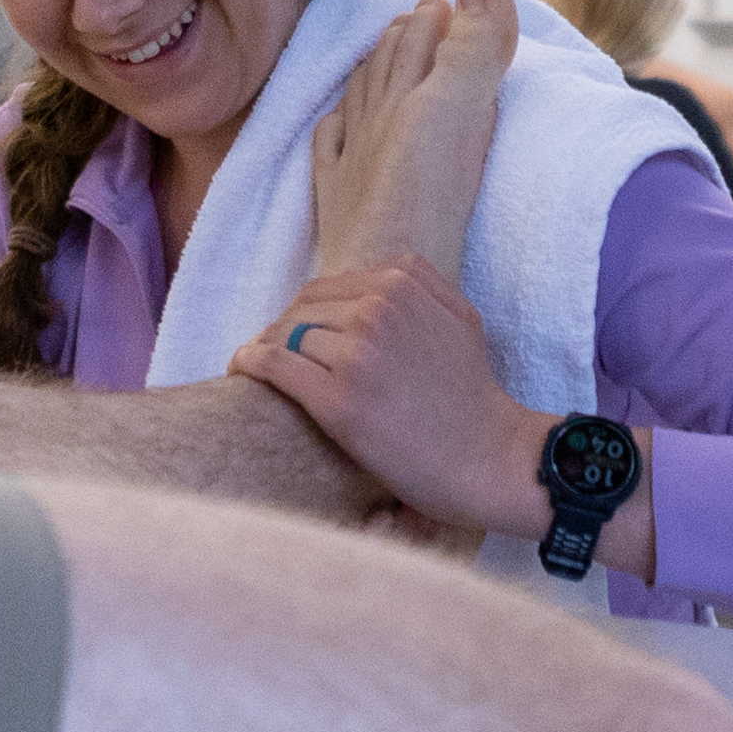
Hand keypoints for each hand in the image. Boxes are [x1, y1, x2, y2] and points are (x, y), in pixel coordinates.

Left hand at [233, 260, 559, 541]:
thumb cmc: (473, 395)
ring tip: (260, 370)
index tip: (296, 336)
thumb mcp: (460, 315)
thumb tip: (376, 275)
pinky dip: (252, 363)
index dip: (307, 313)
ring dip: (268, 350)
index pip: (328, 287)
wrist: (490, 456)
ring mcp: (357, 353)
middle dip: (284, 331)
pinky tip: (242, 369)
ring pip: (286, 335)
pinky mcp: (338, 400)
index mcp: (403, 283)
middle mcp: (378, 308)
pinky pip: (276, 366)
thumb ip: (422, 283)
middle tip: (274, 357)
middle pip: (302, 309)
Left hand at [309, 0, 513, 278]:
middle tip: (423, 15)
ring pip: (360, 105)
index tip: (445, 2)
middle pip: (387, 68)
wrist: (383, 283)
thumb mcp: (458, 108)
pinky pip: (329, 155)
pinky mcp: (340, 210)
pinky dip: (335, 130)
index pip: (416, 43)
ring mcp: (351, 168)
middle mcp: (371, 124)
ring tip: (385, 57)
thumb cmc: (424, 196)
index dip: (433, 20)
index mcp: (402, 96)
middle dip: (406, 39)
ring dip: (375, 74)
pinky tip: (332, 129)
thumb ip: (475, 45)